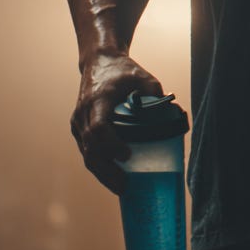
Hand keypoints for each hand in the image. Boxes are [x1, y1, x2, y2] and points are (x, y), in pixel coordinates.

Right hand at [70, 52, 163, 194]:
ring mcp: (78, 121)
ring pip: (87, 154)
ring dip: (102, 174)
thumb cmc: (122, 69)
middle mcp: (83, 113)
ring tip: (121, 188)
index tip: (127, 155)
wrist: (98, 61)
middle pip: (90, 149)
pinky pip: (86, 150)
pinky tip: (112, 177)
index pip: (98, 128)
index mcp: (97, 100)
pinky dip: (99, 165)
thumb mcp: (142, 76)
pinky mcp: (79, 128)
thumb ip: (155, 92)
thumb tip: (172, 112)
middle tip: (125, 186)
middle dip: (107, 171)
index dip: (111, 145)